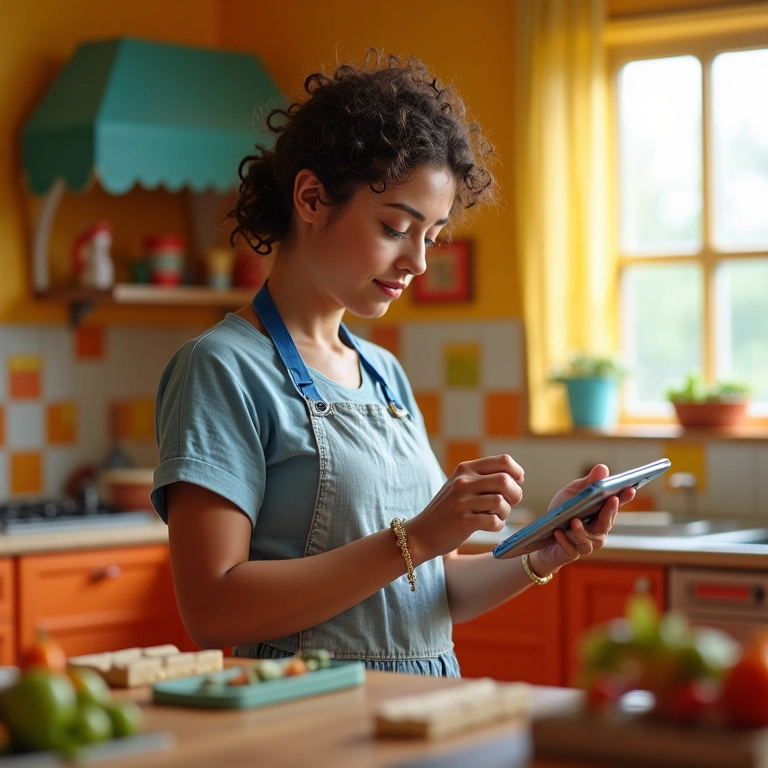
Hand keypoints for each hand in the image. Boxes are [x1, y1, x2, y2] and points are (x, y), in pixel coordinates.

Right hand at [407, 454, 523, 560]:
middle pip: (505, 480)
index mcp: (465, 468)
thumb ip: (485, 478)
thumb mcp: (461, 485)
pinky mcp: (462, 521)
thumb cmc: (448, 510)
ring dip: (505, 512)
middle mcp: (463, 481)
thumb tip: (517, 479)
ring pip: (501, 502)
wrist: (421, 533)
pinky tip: (488, 526)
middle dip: (515, 494)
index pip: (504, 461)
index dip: (517, 473)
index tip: (516, 484)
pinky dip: (497, 525)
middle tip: (509, 504)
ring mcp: (461, 501)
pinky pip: (493, 521)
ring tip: (496, 516)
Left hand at [530, 464, 634, 575]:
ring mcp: (586, 543)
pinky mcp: (571, 553)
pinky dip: (565, 541)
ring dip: (582, 530)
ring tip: (575, 521)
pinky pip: (571, 549)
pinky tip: (559, 532)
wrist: (542, 535)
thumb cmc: (561, 512)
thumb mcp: (572, 493)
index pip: (615, 505)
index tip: (630, 488)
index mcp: (600, 513)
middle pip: (606, 523)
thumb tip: (603, 468)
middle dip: (609, 511)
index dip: (624, 497)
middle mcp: (598, 530)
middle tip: (611, 499)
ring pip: (588, 539)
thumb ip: (588, 483)